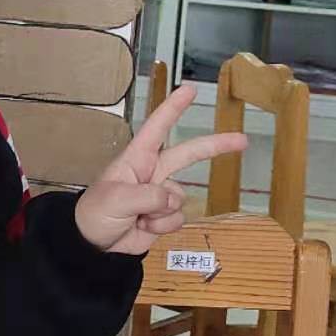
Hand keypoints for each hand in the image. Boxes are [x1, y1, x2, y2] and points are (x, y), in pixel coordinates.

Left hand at [75, 85, 247, 254]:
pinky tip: (143, 228)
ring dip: (162, 211)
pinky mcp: (163, 217)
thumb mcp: (116, 198)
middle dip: (215, 146)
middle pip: (188, 154)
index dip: (174, 108)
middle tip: (242, 140)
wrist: (92, 246)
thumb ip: (148, 195)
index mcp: (136, 158)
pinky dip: (162, 227)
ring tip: (137, 217)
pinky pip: (177, 218)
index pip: (158, 127)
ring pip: (180, 198)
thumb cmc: (95, 213)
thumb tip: (172, 198)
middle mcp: (152, 173)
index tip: (190, 90)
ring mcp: (159, 195)